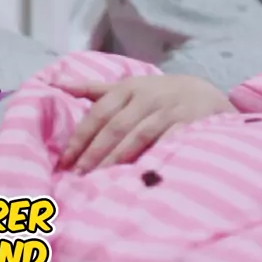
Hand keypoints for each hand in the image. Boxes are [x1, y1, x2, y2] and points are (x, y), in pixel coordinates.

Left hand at [58, 74, 235, 172]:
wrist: (206, 94)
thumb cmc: (157, 95)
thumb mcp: (128, 87)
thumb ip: (93, 89)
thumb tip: (56, 84)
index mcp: (128, 88)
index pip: (99, 113)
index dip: (81, 136)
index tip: (66, 159)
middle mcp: (147, 97)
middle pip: (115, 127)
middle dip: (95, 152)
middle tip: (78, 174)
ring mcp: (168, 111)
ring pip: (138, 136)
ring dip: (117, 158)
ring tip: (100, 178)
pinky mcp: (188, 124)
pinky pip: (166, 143)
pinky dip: (151, 156)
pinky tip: (137, 173)